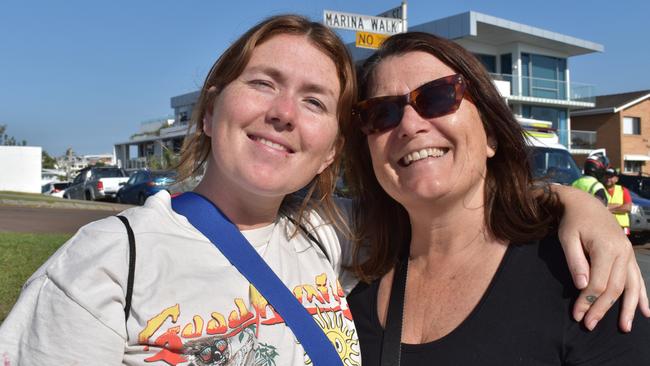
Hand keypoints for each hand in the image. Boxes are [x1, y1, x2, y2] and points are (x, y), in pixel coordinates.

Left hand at [555, 185, 649, 330]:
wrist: (585, 204)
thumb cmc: (572, 222)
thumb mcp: (567, 238)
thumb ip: (575, 261)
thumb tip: (582, 285)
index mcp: (606, 248)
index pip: (598, 283)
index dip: (587, 301)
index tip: (577, 315)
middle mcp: (622, 252)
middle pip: (614, 288)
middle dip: (601, 309)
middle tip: (589, 325)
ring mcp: (628, 254)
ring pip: (631, 286)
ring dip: (627, 308)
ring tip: (624, 328)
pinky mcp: (628, 256)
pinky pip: (638, 279)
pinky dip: (642, 296)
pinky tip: (645, 312)